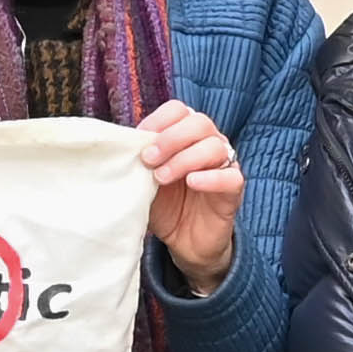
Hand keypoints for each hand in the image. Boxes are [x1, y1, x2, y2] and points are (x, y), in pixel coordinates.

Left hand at [129, 98, 244, 278]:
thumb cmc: (164, 204)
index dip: (159, 120)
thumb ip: (138, 160)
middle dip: (170, 138)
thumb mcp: (144, 179)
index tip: (139, 138)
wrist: (184, 241)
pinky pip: (231, 176)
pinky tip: (192, 183)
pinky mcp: (233, 190)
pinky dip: (211, 177)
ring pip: (214, 146)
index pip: (179, 110)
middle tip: (149, 160)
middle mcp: (208, 143)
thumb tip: (119, 145)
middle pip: (199, 122)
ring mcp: (224, 165)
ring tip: (162, 178)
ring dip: (184, 159)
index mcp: (186, 135)